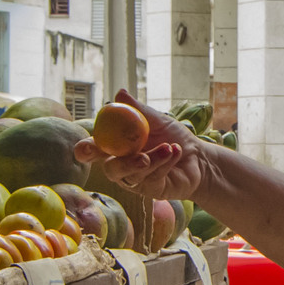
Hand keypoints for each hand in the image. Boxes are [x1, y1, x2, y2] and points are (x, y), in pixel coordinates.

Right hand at [73, 89, 207, 199]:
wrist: (197, 156)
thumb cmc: (172, 137)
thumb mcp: (156, 120)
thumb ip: (136, 110)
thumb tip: (120, 94)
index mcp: (115, 147)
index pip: (93, 151)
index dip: (86, 150)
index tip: (86, 148)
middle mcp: (121, 166)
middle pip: (110, 169)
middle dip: (123, 163)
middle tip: (140, 157)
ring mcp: (135, 180)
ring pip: (134, 174)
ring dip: (154, 159)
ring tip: (168, 147)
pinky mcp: (150, 191)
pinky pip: (153, 178)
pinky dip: (165, 162)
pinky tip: (175, 151)